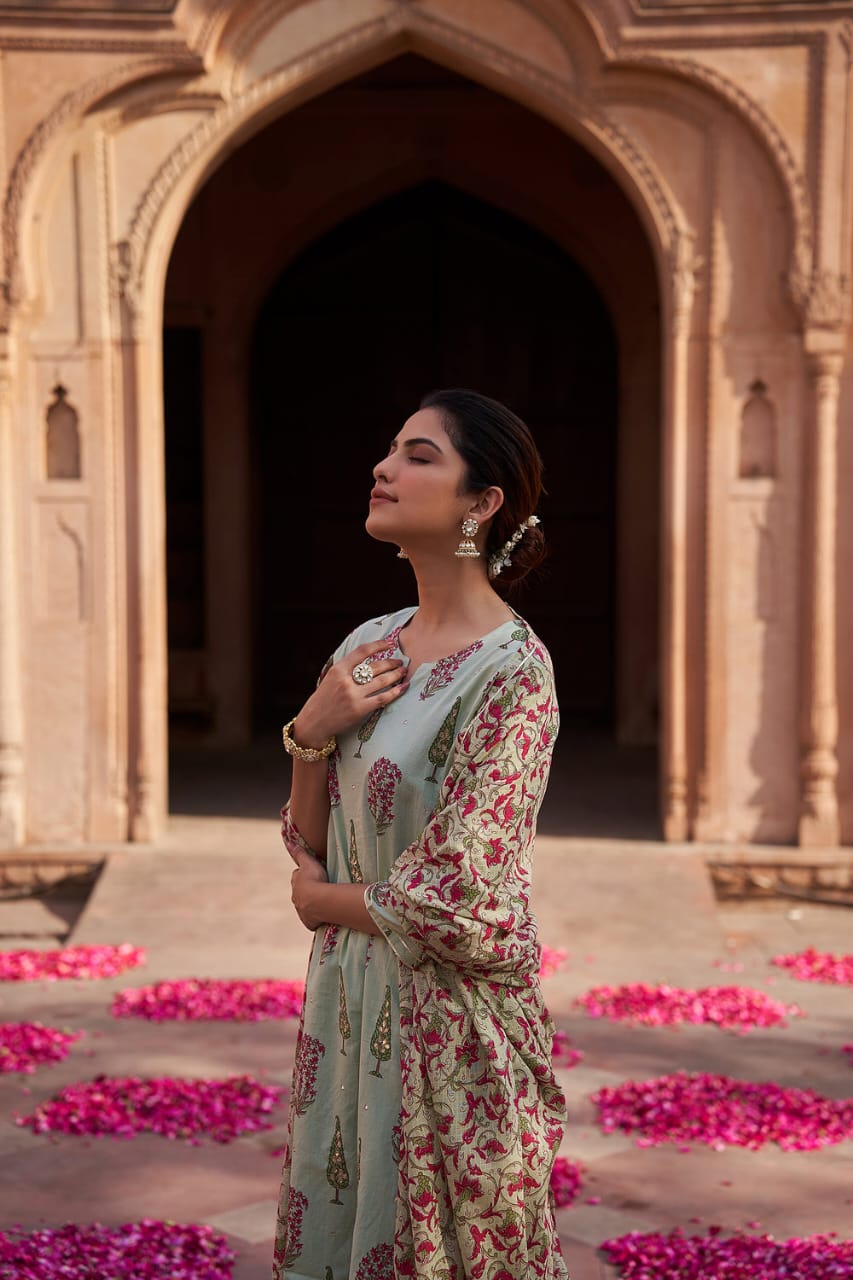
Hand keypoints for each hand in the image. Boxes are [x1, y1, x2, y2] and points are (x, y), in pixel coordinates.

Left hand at [290, 848, 329, 930]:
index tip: (310, 874)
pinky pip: (311, 919)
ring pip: (304, 906)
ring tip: (321, 903)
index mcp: (295, 883)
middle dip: (306, 891)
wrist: (320, 901)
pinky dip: (315, 917)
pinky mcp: (308, 921)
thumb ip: (299, 853)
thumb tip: (287, 841)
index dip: (303, 875)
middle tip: (317, 889)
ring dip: (311, 904)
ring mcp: (301, 910)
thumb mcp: (308, 862)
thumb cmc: (314, 879)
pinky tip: (322, 916)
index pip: (297, 876)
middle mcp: (295, 898)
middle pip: (300, 892)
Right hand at [293, 638, 409, 744]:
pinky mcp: (360, 709)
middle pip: (375, 667)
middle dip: (391, 663)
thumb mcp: (330, 679)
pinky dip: (395, 692)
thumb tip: (368, 660)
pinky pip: (382, 698)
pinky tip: (403, 687)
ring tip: (403, 672)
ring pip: (381, 681)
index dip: (377, 645)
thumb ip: (346, 669)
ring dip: (395, 675)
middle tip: (400, 662)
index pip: (361, 651)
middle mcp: (346, 681)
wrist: (314, 723)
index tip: (389, 644)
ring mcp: (353, 695)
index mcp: (338, 670)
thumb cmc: (323, 700)